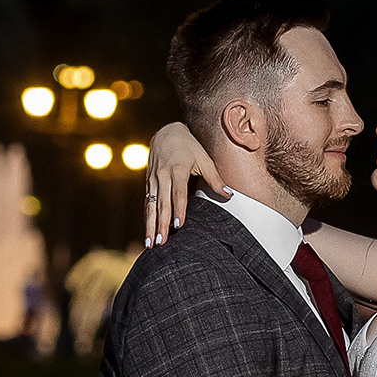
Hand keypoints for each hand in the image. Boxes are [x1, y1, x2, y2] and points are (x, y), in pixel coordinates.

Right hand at [142, 122, 224, 245]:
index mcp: (178, 169)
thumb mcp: (204, 159)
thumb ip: (215, 178)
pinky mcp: (148, 183)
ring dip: (150, 226)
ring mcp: (153, 180)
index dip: (178, 209)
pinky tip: (148, 233)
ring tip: (150, 243)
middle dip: (160, 223)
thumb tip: (229, 194)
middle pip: (162, 203)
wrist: (166, 132)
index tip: (178, 225)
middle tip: (161, 242)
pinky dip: (147, 219)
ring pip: (151, 206)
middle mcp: (163, 175)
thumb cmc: (189, 146)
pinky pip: (147, 203)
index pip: (178, 193)